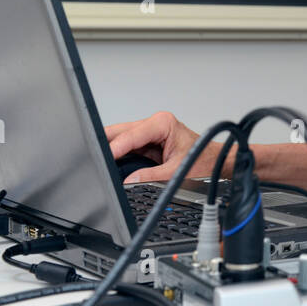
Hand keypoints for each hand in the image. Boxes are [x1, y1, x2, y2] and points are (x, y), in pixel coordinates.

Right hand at [104, 111, 218, 183]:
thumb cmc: (202, 160)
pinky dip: (116, 153)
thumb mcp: (176, 171)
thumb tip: (129, 181)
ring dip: (110, 149)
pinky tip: (108, 162)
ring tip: (98, 162)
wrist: (214, 161)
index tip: (101, 158)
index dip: (115, 147)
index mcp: (163, 123)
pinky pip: (125, 145)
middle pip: (120, 131)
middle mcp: (154, 124)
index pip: (131, 135)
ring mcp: (148, 131)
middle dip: (105, 145)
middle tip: (92, 160)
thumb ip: (151, 176)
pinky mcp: (145, 140)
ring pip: (119, 137)